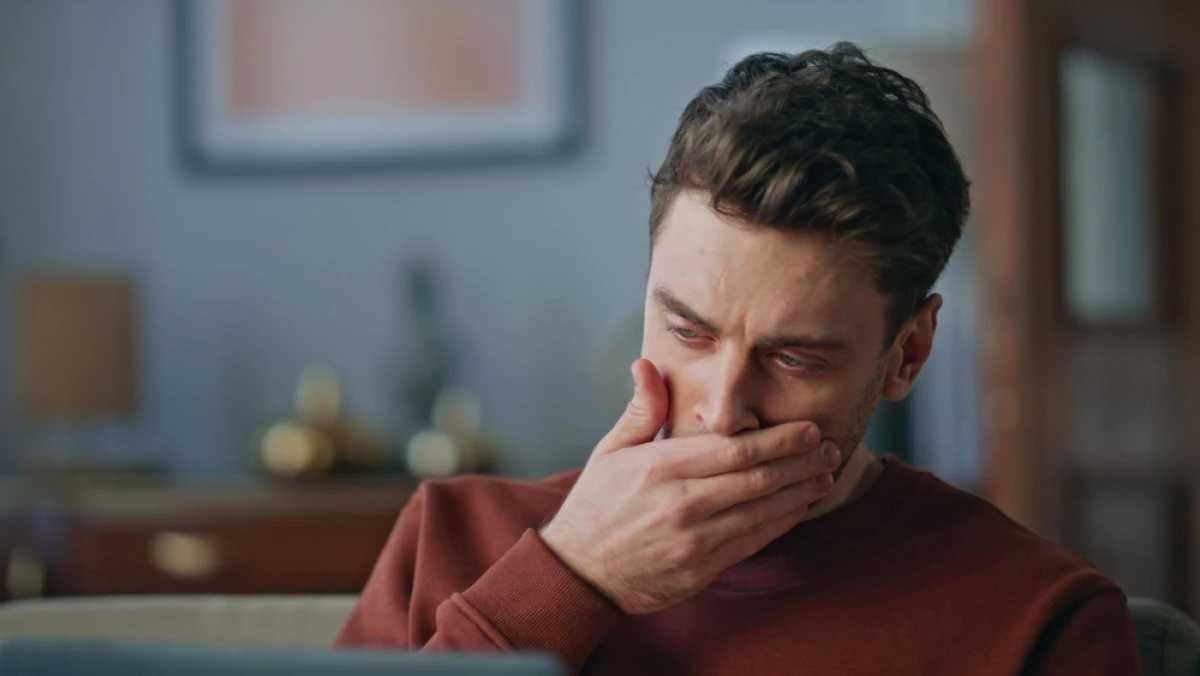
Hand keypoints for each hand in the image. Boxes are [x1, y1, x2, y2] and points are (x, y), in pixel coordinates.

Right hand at [540, 359, 838, 614]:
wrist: (580, 573)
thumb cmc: (598, 505)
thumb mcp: (611, 451)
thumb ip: (642, 410)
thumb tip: (647, 364)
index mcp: (659, 468)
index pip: (733, 449)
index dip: (779, 439)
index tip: (807, 427)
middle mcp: (681, 504)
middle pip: (757, 478)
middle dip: (801, 462)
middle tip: (828, 448)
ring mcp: (694, 540)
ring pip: (763, 512)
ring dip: (800, 492)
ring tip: (824, 475)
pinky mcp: (702, 569)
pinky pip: (754, 542)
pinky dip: (782, 522)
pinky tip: (798, 506)